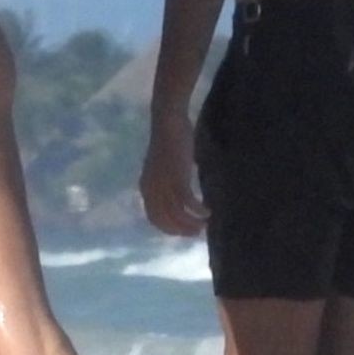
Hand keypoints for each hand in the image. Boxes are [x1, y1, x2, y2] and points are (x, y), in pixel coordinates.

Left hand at [139, 112, 208, 236]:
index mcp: (146, 188)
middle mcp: (152, 190)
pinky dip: (198, 210)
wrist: (168, 122)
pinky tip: (208, 211)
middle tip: (198, 232)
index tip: (183, 232)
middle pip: (166, 220)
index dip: (169, 229)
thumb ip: (167, 182)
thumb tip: (179, 195)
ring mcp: (164, 184)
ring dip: (192, 223)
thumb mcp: (163, 168)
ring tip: (205, 224)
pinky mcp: (177, 177)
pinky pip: (188, 202)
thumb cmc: (169, 142)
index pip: (155, 218)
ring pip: (178, 214)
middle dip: (182, 230)